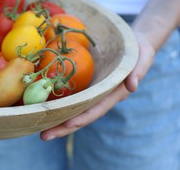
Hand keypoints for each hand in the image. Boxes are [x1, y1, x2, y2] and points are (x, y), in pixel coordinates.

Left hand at [40, 31, 154, 140]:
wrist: (133, 43)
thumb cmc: (138, 50)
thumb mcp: (143, 56)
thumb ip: (139, 71)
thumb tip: (132, 87)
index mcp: (113, 94)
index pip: (95, 110)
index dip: (81, 118)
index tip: (66, 125)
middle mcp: (100, 97)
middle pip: (80, 116)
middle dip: (62, 127)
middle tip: (43, 136)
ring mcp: (91, 92)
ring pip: (72, 109)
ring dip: (55, 118)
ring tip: (36, 126)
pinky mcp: (84, 84)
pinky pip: (69, 96)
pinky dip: (56, 103)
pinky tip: (40, 105)